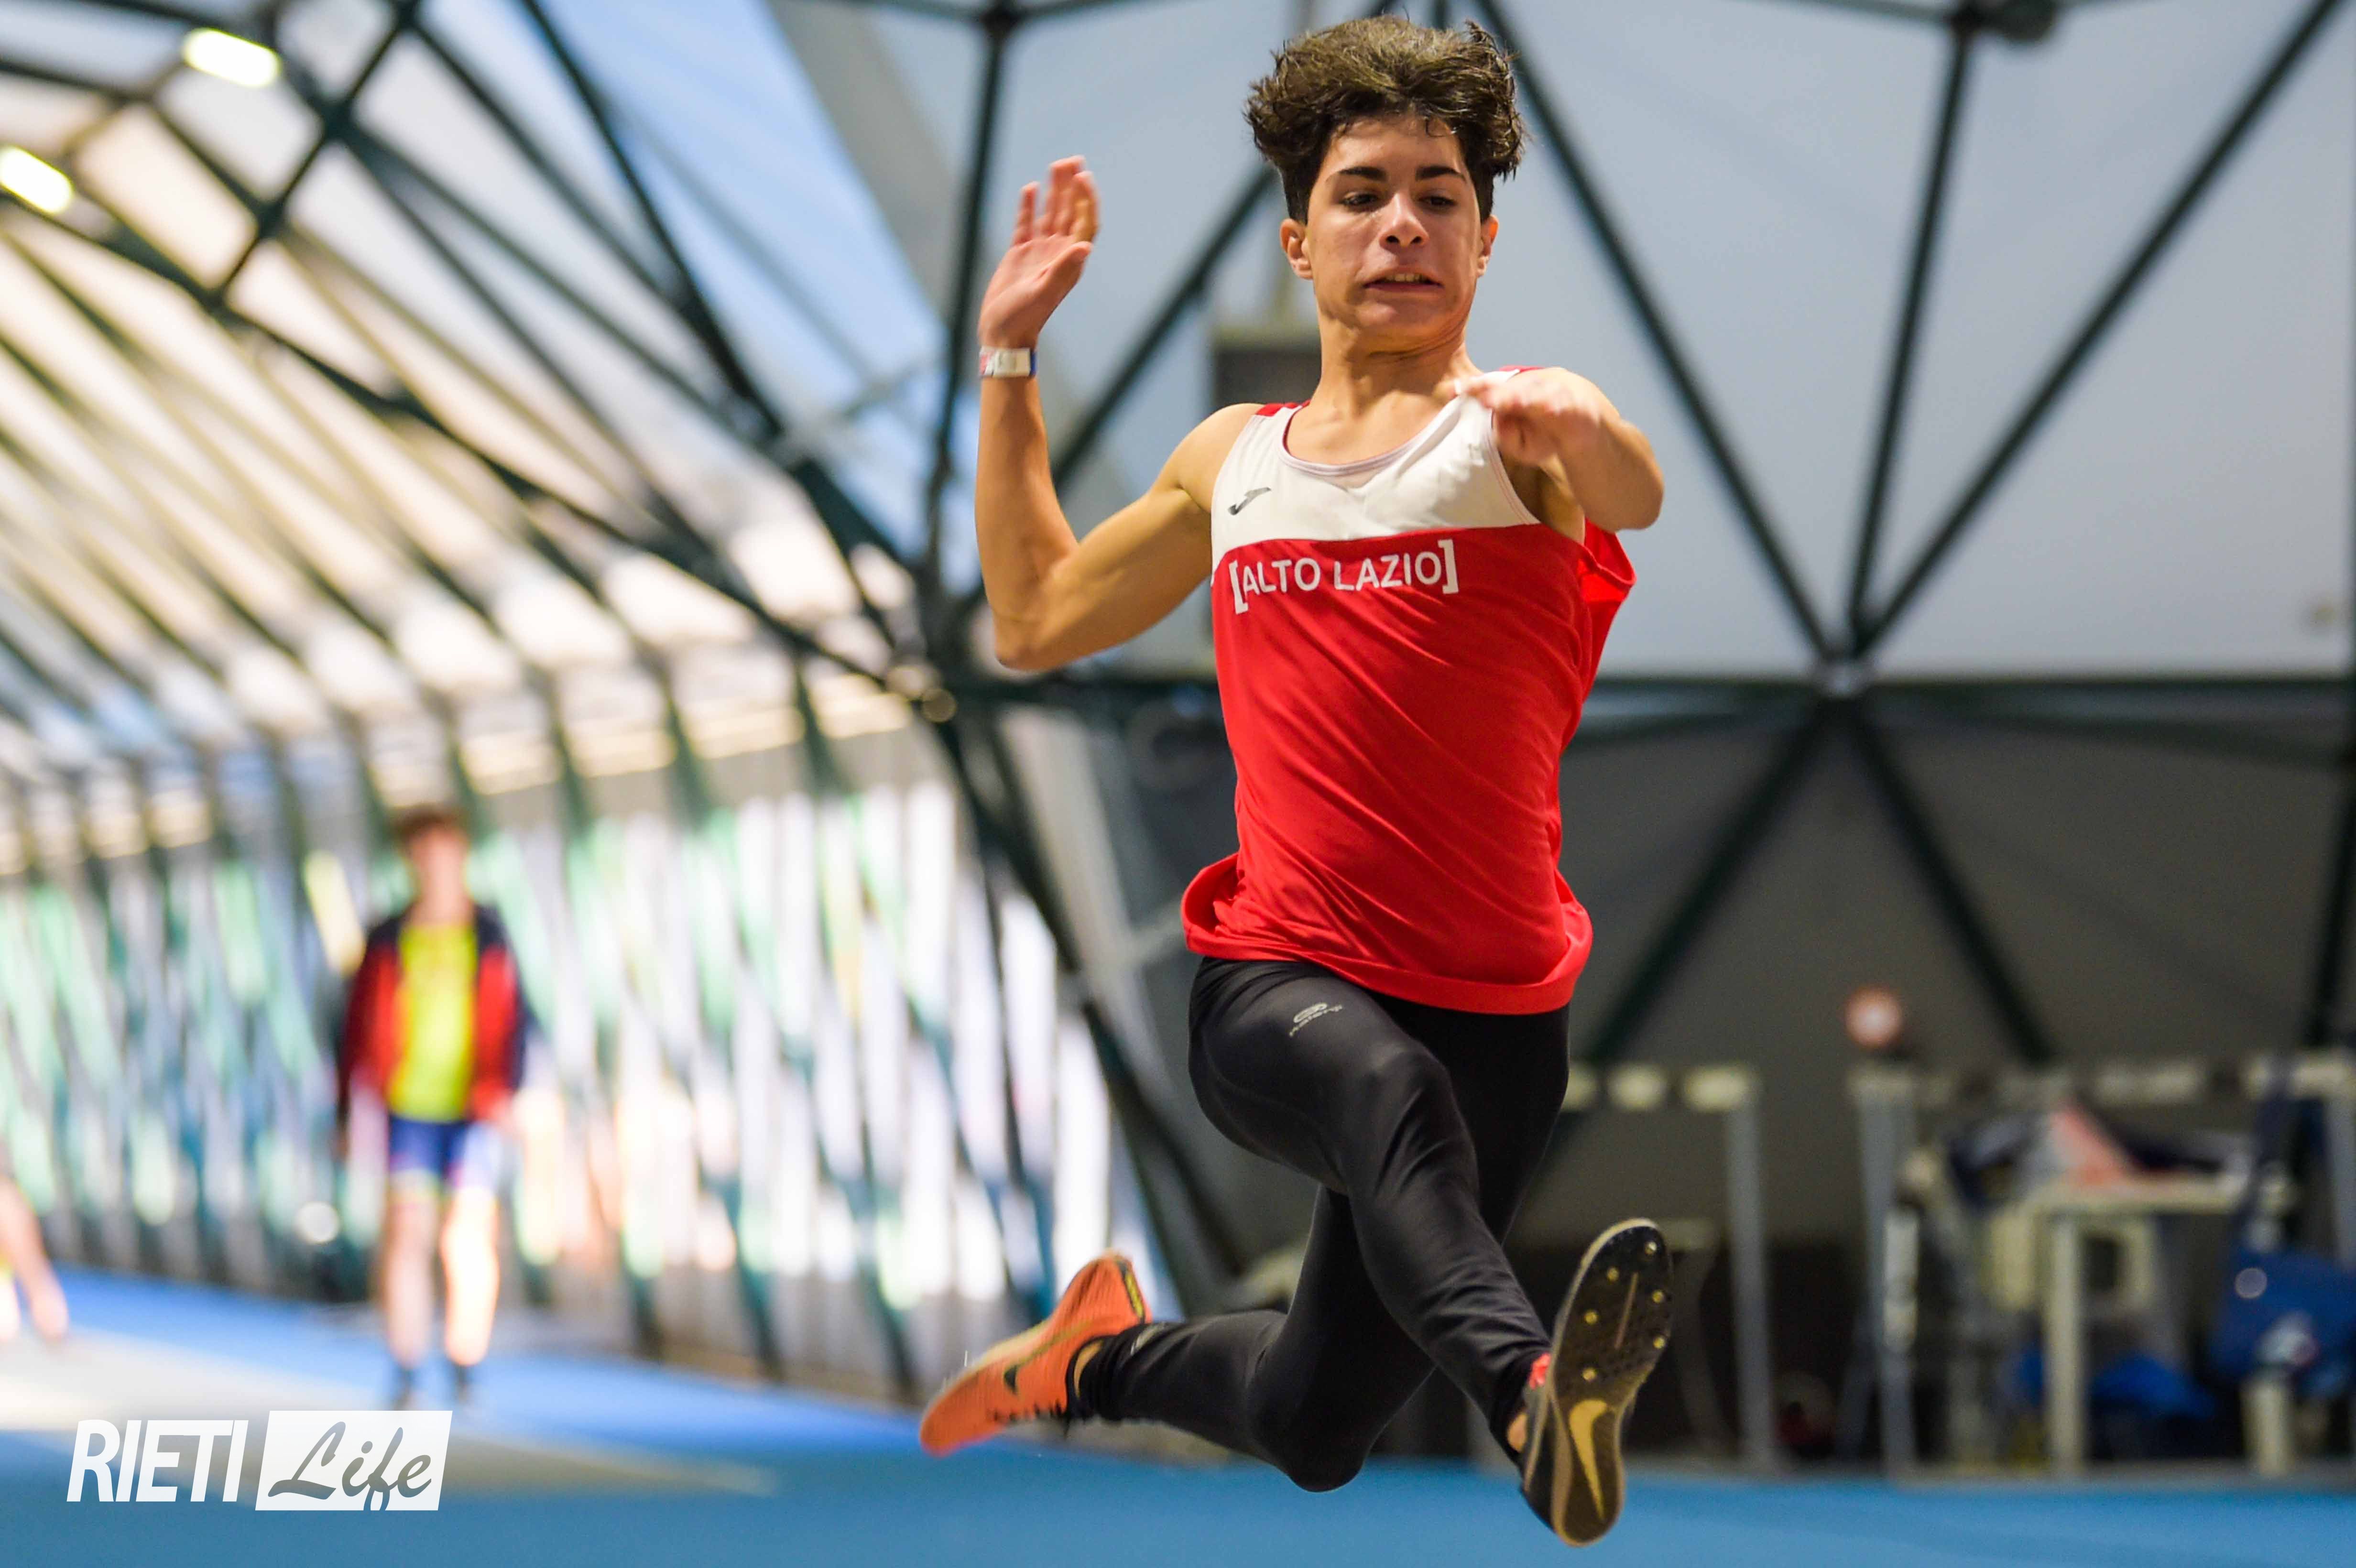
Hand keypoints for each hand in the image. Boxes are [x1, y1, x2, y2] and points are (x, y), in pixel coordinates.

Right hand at [976, 157, 1098, 349]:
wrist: (1003, 334)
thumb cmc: (1024, 317)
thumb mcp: (1044, 292)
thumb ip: (1063, 269)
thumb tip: (1085, 246)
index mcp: (1069, 260)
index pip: (1084, 221)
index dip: (1086, 198)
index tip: (1083, 176)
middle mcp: (1058, 253)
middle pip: (1069, 212)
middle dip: (1072, 186)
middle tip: (1072, 160)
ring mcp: (1039, 252)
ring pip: (1050, 214)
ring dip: (1055, 191)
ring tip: (1057, 165)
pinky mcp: (1019, 255)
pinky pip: (1026, 225)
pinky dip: (1029, 207)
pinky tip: (1030, 189)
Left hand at [1438, 367, 1614, 471]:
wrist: (1588, 435)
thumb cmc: (1548, 433)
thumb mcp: (1521, 443)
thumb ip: (1505, 435)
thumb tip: (1497, 424)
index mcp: (1520, 389)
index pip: (1495, 386)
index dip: (1477, 387)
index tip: (1457, 390)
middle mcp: (1538, 386)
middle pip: (1515, 387)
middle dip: (1500, 394)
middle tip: (1484, 399)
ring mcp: (1560, 393)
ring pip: (1541, 393)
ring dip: (1526, 397)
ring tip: (1512, 402)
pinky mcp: (1579, 407)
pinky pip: (1568, 405)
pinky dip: (1559, 406)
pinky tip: (1550, 410)